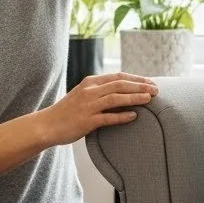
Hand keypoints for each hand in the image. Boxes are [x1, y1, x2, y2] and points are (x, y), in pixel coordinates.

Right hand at [41, 72, 158, 145]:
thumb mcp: (82, 95)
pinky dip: (122, 116)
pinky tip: (134, 116)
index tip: (150, 82)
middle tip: (156, 89)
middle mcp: (90, 91)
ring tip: (150, 99)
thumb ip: (99, 91)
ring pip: (116, 98)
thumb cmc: (67, 111)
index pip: (118, 76)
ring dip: (135, 97)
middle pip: (120, 84)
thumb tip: (121, 90)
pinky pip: (108, 117)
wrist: (47, 125)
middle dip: (140, 86)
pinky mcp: (87, 121)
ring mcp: (88, 106)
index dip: (136, 78)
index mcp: (90, 82)